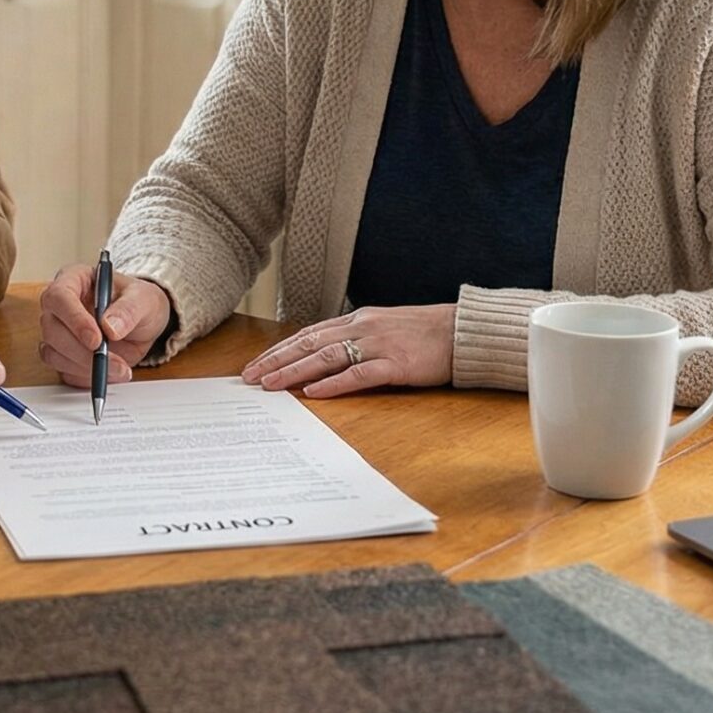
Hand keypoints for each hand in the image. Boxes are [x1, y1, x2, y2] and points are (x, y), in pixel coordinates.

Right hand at [37, 263, 172, 388]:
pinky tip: (108, 372)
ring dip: (85, 366)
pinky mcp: (62, 355)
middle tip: (111, 360)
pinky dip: (85, 376)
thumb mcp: (143, 299)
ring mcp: (58, 331)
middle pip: (52, 329)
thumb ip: (128, 310)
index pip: (60, 296)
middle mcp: (60, 305)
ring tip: (119, 368)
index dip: (74, 319)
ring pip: (54, 353)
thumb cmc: (138, 302)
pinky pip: (63, 370)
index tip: (96, 339)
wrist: (143, 324)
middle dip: (81, 350)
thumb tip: (110, 327)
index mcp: (74, 279)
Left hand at [241, 305, 452, 397]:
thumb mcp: (384, 329)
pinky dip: (334, 383)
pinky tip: (314, 392)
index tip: (256, 364)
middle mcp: (362, 328)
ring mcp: (378, 344)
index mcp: (358, 320)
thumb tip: (326, 359)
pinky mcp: (396, 363)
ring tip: (270, 384)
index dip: (280, 349)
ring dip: (295, 371)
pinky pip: (359, 373)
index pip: (309, 334)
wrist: (463, 331)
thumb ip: (356, 340)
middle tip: (249, 377)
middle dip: (276, 361)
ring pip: (326, 357)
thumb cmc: (425, 333)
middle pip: (309, 344)